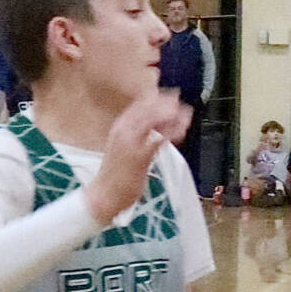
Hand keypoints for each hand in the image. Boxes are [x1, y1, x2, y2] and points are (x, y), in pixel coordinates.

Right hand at [84, 89, 193, 224]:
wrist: (104, 195)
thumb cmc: (116, 175)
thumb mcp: (123, 148)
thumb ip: (136, 136)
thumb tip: (153, 129)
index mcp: (119, 127)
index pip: (139, 105)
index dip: (157, 98)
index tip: (170, 96)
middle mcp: (123, 131)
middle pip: (148, 109)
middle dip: (167, 104)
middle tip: (181, 103)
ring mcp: (131, 142)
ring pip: (154, 120)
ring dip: (172, 116)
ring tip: (186, 115)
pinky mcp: (139, 157)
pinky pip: (158, 139)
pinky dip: (172, 133)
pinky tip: (181, 131)